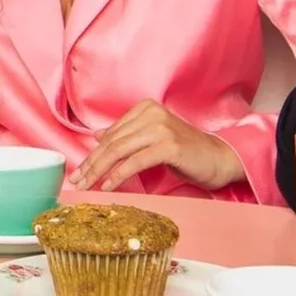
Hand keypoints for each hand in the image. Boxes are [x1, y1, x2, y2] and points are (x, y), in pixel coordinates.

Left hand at [71, 99, 245, 193]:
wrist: (218, 159)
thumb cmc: (186, 152)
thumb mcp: (152, 140)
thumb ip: (127, 136)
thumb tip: (97, 135)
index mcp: (145, 109)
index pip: (111, 134)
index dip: (92, 154)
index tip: (79, 172)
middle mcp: (151, 114)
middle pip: (112, 142)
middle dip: (91, 164)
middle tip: (77, 182)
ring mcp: (161, 128)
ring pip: (119, 151)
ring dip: (99, 171)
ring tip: (87, 186)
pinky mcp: (169, 145)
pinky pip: (135, 161)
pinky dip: (118, 175)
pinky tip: (108, 186)